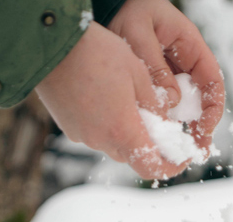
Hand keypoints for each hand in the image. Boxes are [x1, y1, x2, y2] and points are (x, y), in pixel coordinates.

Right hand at [35, 1, 223, 179]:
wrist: (49, 43)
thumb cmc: (97, 52)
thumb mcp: (139, 73)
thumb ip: (157, 105)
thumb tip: (167, 124)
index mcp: (124, 131)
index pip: (154, 168)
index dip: (173, 167)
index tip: (183, 155)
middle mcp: (102, 141)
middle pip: (135, 155)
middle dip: (150, 141)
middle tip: (160, 119)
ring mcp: (83, 136)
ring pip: (116, 143)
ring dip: (128, 129)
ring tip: (129, 98)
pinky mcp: (70, 128)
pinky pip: (97, 132)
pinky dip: (108, 122)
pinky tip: (106, 95)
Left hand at [108, 0, 224, 153]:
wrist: (108, 5)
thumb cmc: (126, 10)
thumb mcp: (139, 33)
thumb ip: (155, 66)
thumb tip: (172, 103)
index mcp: (190, 47)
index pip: (212, 81)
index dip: (212, 108)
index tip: (204, 128)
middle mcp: (185, 64)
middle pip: (201, 100)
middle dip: (201, 127)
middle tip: (197, 152)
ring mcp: (171, 75)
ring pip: (183, 107)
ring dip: (183, 130)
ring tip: (180, 153)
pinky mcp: (156, 84)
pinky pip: (164, 106)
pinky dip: (163, 123)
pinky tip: (158, 139)